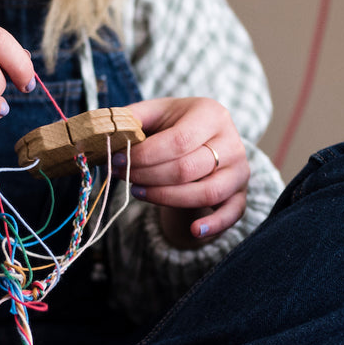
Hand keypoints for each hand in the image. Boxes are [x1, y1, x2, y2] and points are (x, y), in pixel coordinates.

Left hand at [117, 97, 249, 244]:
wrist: (204, 140)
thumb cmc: (174, 126)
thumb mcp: (155, 114)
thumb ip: (131, 117)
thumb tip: (102, 130)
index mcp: (211, 114)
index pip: (178, 141)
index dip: (144, 156)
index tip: (116, 162)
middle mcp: (232, 141)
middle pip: (189, 169)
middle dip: (149, 177)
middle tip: (122, 177)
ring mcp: (240, 169)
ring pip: (206, 193)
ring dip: (166, 198)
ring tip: (138, 193)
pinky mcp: (241, 193)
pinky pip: (233, 213)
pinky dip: (214, 225)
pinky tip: (193, 230)